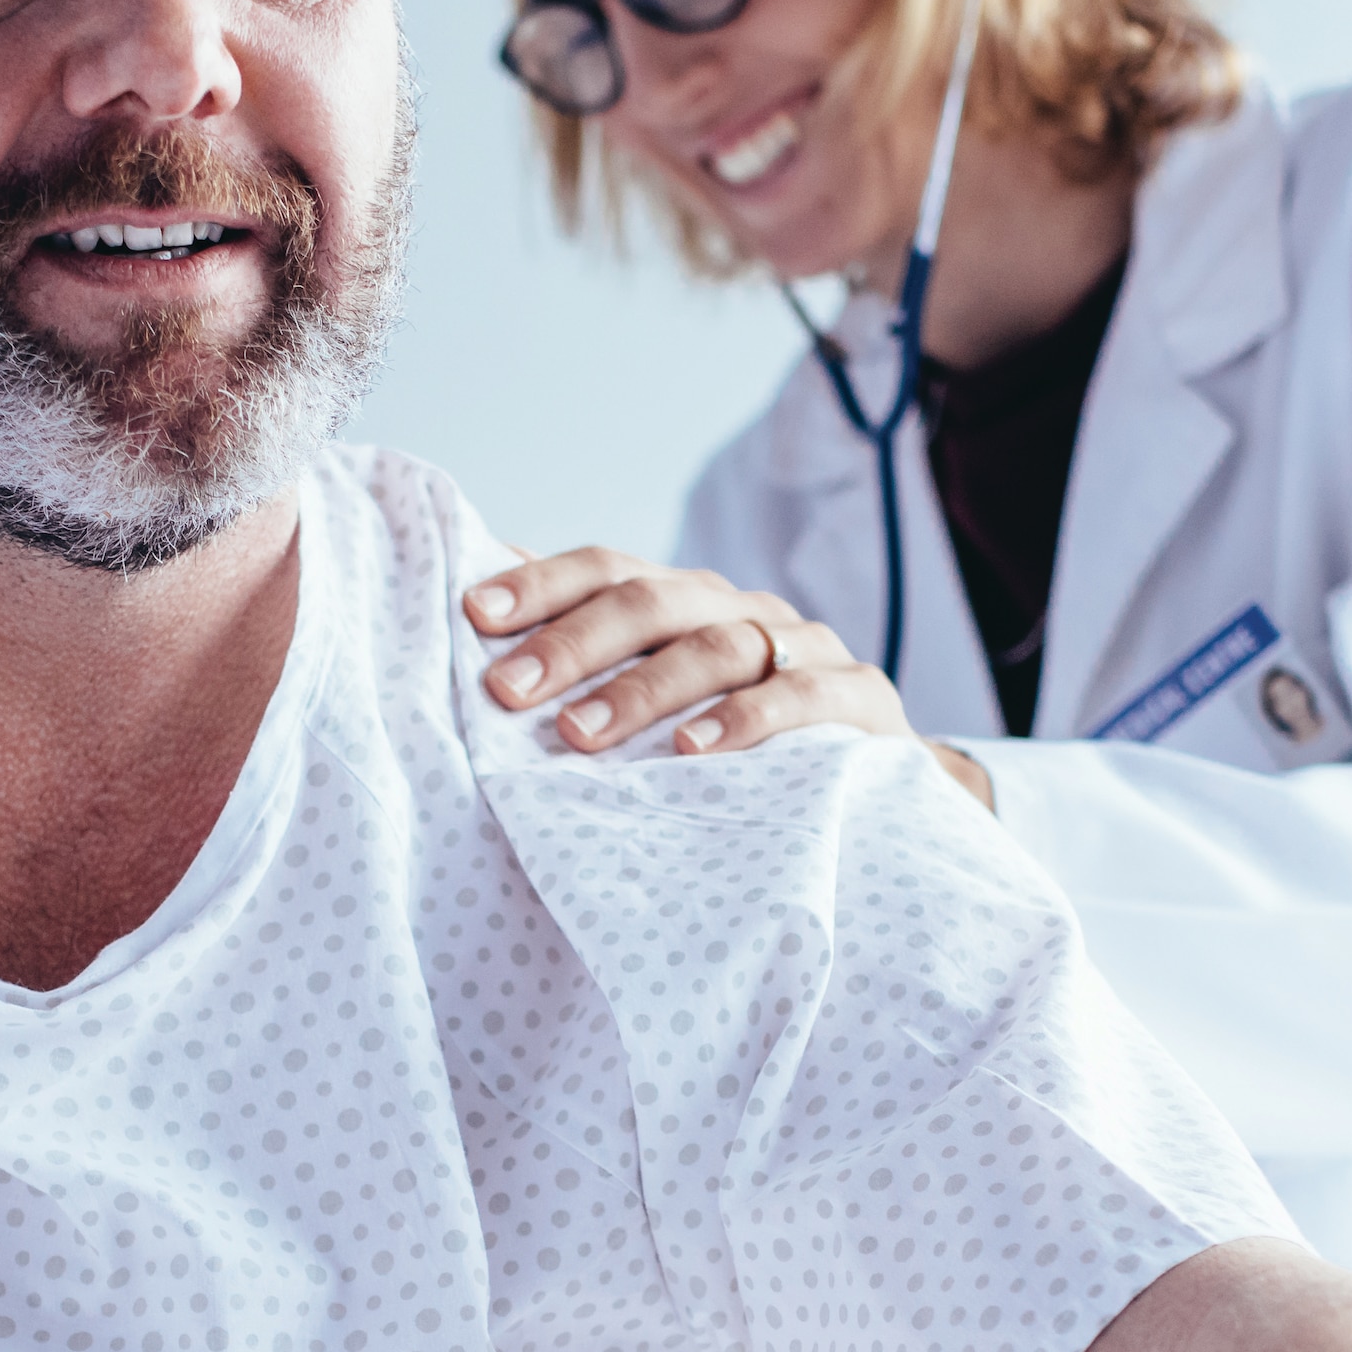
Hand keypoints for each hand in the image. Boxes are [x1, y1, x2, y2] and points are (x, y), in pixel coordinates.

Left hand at [465, 545, 991, 806]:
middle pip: (654, 600)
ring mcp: (805, 648)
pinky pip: (800, 697)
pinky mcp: (860, 698)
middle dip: (575, 643)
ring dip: (642, 690)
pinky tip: (693, 750)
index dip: (542, 585)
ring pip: (717, 648)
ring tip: (579, 736)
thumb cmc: (739, 739)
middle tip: (508, 690)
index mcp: (689, 600)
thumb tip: (477, 627)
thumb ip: (593, 668)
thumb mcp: (666, 698)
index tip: (475, 615)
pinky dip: (745, 720)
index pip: (608, 569)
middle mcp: (742, 609)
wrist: (877, 783)